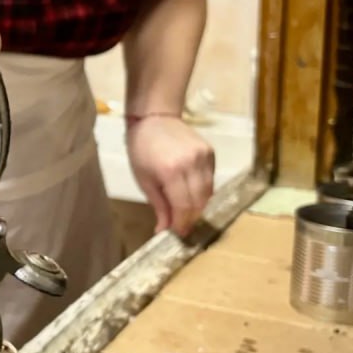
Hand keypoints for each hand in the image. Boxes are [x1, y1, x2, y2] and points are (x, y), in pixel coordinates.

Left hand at [125, 116, 214, 236]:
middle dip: (191, 217)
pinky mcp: (211, 152)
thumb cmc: (141, 150)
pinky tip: (191, 193)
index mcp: (171, 171)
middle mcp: (192, 163)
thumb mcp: (144, 180)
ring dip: (198, 206)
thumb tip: (165, 230)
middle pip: (199, 201)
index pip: (184, 206)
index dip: (183, 223)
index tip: (178, 234)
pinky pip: (211, 179)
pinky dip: (203, 191)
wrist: (154, 118)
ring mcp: (204, 156)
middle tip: (182, 226)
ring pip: (208, 192)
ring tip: (186, 212)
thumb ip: (159, 205)